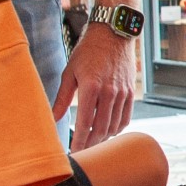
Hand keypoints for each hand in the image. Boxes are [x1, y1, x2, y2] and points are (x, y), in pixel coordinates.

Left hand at [58, 27, 135, 151]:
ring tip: (92, 143)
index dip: (79, 142)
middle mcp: (109, 92)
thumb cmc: (88, 51)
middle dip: (91, 144)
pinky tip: (108, 131)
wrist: (113, 33)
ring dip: (103, 138)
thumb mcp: (70, 72)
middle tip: (82, 152)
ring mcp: (122, 93)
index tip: (73, 152)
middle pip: (101, 129)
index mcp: (91, 87)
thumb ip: (63, 98)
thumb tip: (54, 118)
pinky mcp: (131, 92)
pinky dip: (117, 128)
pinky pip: (126, 118)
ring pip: (114, 126)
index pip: (85, 124)